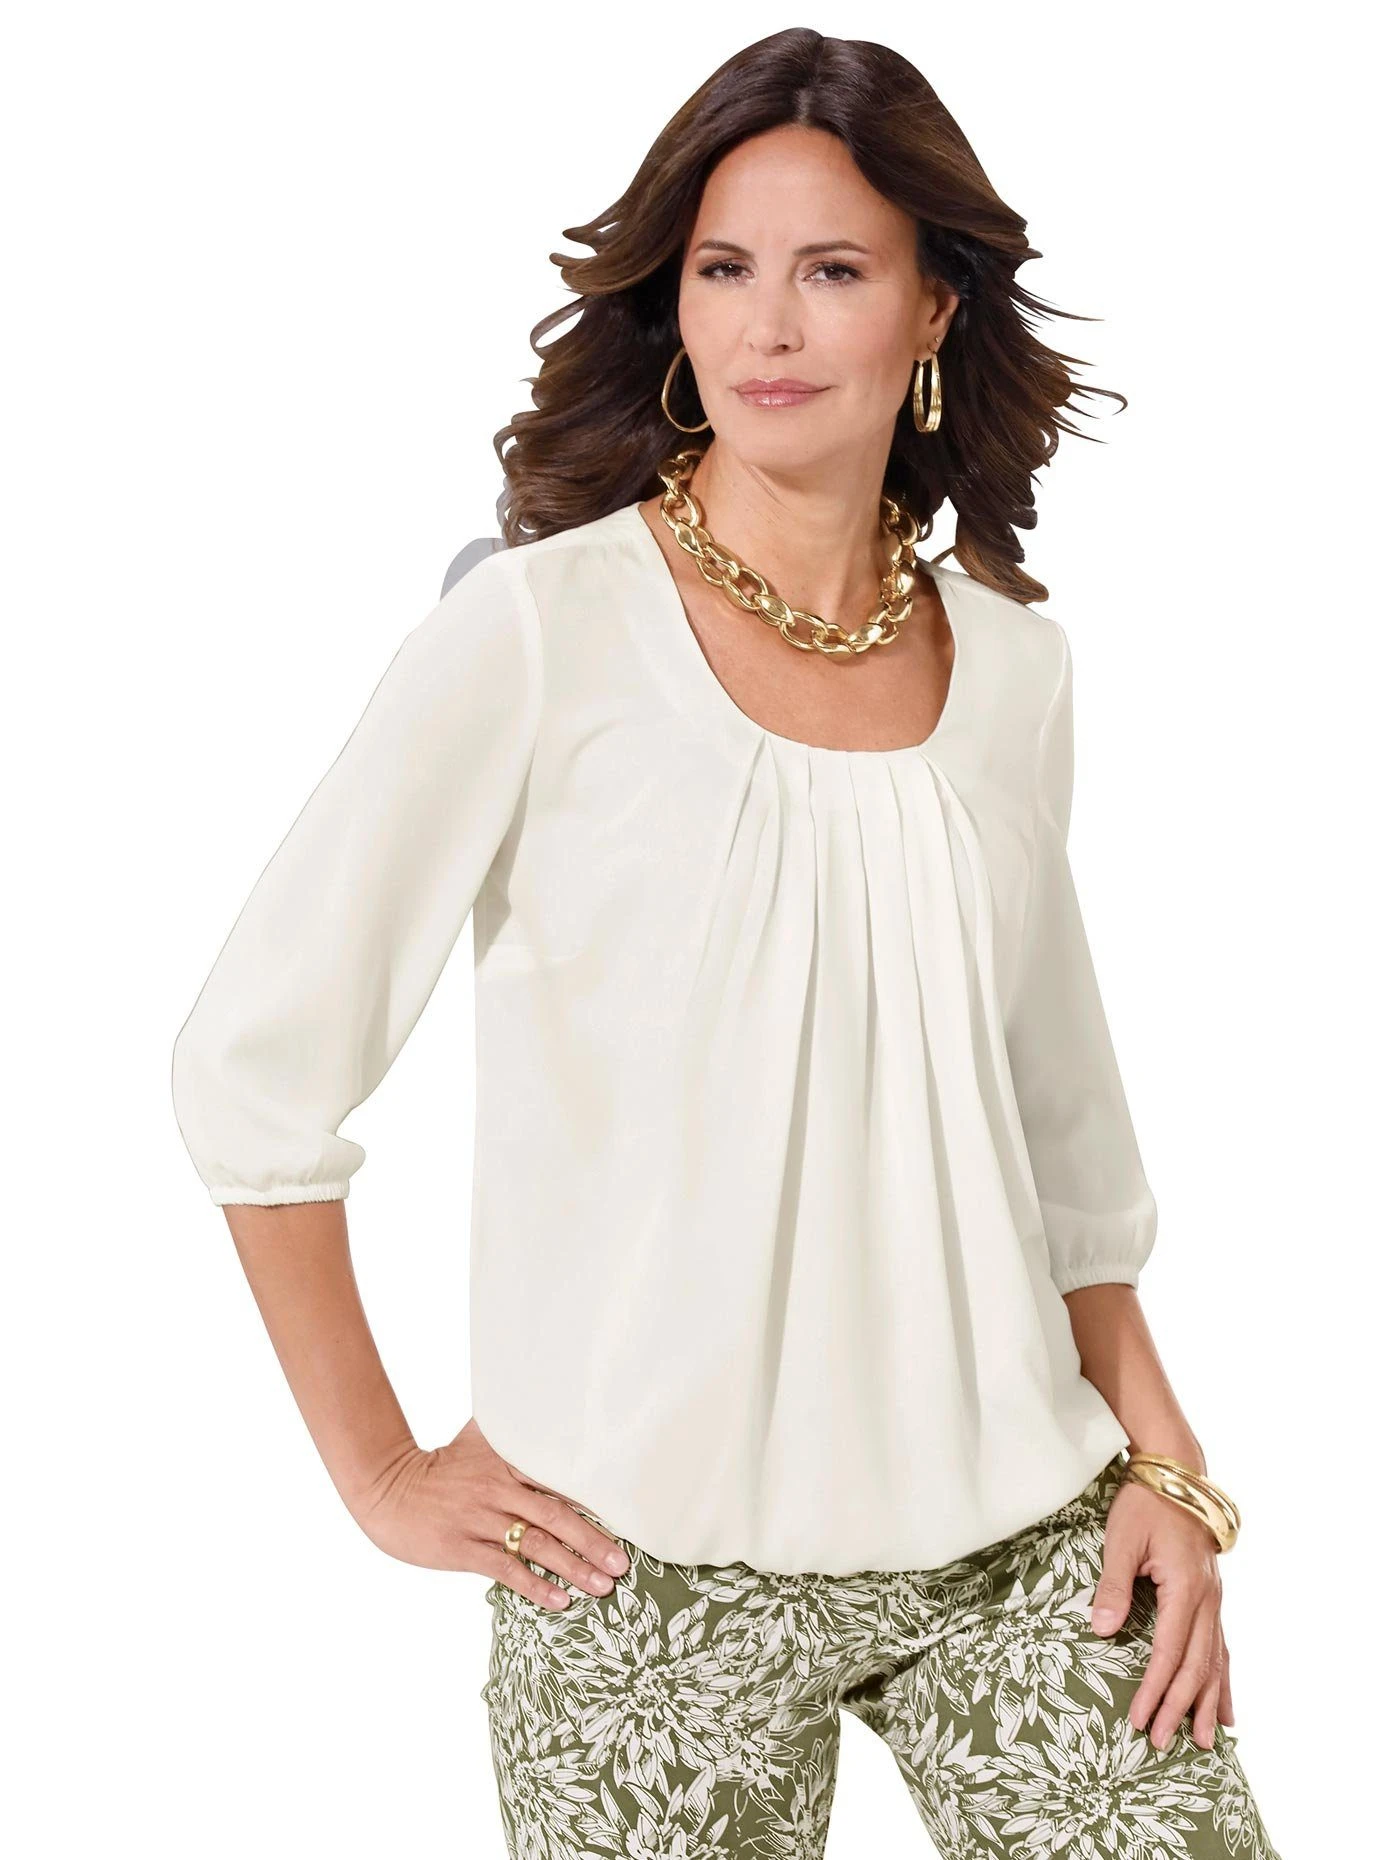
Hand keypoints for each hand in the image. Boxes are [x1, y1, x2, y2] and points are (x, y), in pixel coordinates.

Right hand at [347, 1416, 629, 1609]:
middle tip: (623, 1563)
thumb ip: (513, 1428)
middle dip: (592, 1541)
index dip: (593, 1501)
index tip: (625, 1519)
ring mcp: (480, 1520)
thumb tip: (546, 1398)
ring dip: (573, 1567)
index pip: (558, 1482)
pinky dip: (534, 1586)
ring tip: (603, 1586)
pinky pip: (505, 1569)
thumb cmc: (440, 1467)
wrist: (389, 1488)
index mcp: (507, 1463)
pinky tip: (559, 1601)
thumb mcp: (478, 1438)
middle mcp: (498, 1490)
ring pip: (536, 1545)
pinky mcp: (461, 1548)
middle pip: (555, 1516)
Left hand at [1090, 1476, 1236, 1750]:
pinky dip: (1222, 1680)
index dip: (1155, 1689)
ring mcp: (1214, 1600)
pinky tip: (1226, 1706)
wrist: (1176, 1475)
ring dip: (1208, 1702)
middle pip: (1196, 1666)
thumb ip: (1113, 1587)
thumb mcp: (1122, 1541)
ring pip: (1216, 1662)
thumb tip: (1102, 1632)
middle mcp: (1207, 1601)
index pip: (1168, 1652)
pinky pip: (1221, 1647)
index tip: (1140, 1719)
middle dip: (1180, 1707)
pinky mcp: (1212, 1598)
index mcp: (1185, 1589)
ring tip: (1205, 1740)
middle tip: (1163, 1742)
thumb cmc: (1145, 1505)